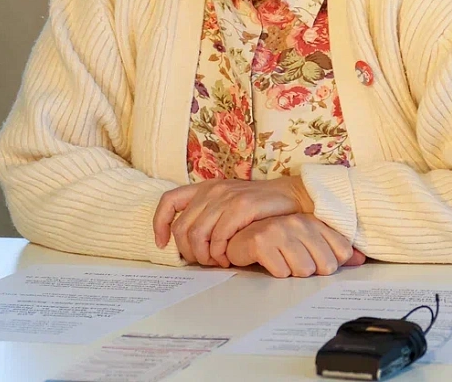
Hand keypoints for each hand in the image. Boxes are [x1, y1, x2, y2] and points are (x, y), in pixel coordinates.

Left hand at [153, 177, 314, 266]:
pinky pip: (219, 236)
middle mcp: (212, 190)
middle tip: (204, 262)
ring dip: (205, 256)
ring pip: (197, 235)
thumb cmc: (259, 208)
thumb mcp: (228, 206)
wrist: (291, 197)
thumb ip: (208, 217)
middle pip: (182, 228)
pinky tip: (229, 258)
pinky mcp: (242, 206)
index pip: (169, 201)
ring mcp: (226, 197)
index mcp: (204, 188)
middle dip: (188, 252)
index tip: (162, 244)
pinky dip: (221, 253)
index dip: (160, 224)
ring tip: (218, 261)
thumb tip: (186, 243)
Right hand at [226, 214, 366, 277]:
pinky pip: (282, 272)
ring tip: (283, 263)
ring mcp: (279, 230)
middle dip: (312, 271)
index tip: (317, 262)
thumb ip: (335, 250)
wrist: (238, 237)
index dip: (331, 264)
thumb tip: (361, 260)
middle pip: (326, 265)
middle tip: (296, 263)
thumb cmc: (275, 242)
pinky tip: (270, 263)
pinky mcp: (261, 242)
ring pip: (305, 270)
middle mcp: (299, 223)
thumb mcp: (307, 243)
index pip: (342, 252)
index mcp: (314, 221)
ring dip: (294, 273)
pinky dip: (277, 272)